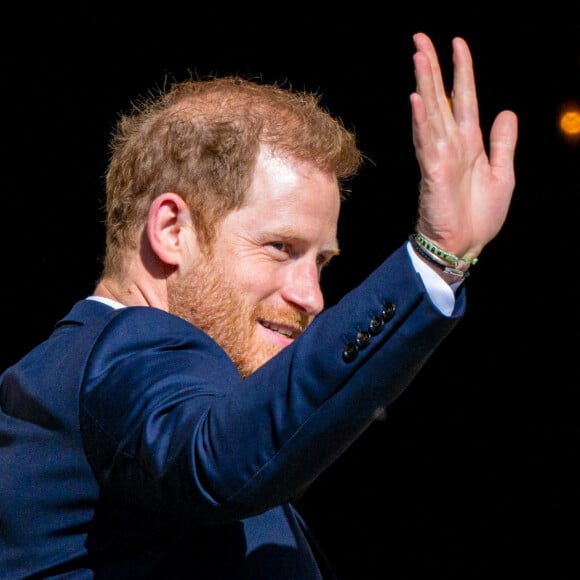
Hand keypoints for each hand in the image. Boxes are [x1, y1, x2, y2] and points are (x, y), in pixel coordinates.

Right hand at [410, 32, 517, 260]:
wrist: (465, 246)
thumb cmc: (480, 215)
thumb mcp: (503, 174)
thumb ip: (502, 143)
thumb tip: (507, 111)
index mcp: (470, 143)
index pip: (464, 98)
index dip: (461, 71)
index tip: (457, 43)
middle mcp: (451, 145)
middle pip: (440, 99)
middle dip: (432, 68)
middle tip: (420, 39)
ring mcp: (439, 157)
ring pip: (430, 114)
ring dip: (424, 85)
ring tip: (418, 57)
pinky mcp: (432, 174)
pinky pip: (425, 143)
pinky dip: (421, 122)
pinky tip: (416, 101)